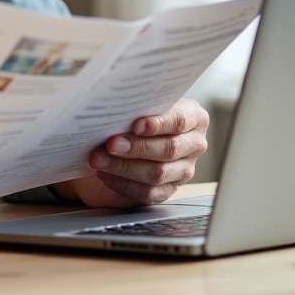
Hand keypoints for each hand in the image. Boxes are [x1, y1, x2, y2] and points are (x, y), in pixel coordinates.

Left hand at [52, 98, 208, 207]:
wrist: (136, 131)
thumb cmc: (141, 111)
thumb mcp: (145, 101)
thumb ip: (139, 102)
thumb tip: (116, 103)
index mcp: (194, 117)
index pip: (180, 121)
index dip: (158, 124)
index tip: (136, 125)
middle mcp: (193, 144)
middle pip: (169, 149)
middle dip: (137, 147)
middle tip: (111, 144)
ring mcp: (184, 169)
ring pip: (158, 174)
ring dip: (125, 167)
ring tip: (101, 159)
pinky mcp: (169, 189)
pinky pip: (149, 193)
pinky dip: (124, 184)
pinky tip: (107, 174)